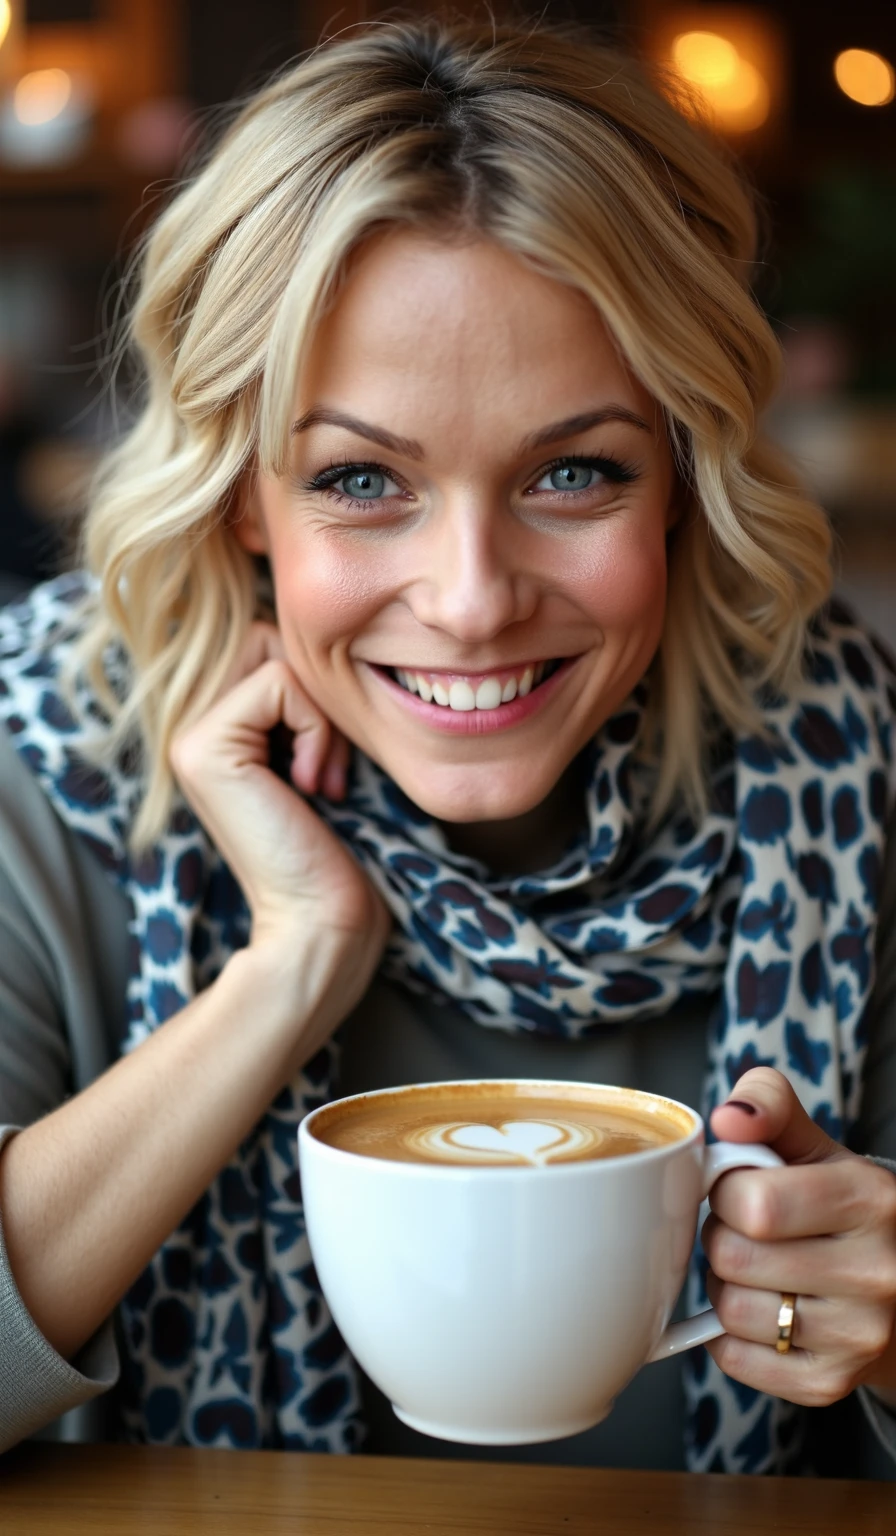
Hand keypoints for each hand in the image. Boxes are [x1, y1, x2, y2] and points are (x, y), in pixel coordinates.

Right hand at [170, 621, 389, 988]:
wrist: (324, 918)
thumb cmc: (341, 844)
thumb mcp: (323, 754)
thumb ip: (305, 701)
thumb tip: (328, 644)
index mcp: (215, 730)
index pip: (270, 649)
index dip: (317, 692)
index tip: (333, 764)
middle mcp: (189, 728)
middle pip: (267, 639)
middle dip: (317, 692)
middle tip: (331, 766)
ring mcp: (188, 737)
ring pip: (273, 652)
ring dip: (319, 712)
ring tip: (323, 778)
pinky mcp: (202, 747)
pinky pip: (279, 685)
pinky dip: (317, 729)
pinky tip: (312, 786)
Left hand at [703, 1067, 895, 1407]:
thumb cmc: (843, 1211)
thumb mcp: (818, 1148)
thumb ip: (770, 1107)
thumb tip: (728, 1118)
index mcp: (871, 1201)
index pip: (755, 1202)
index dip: (726, 1192)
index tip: (740, 1189)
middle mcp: (876, 1273)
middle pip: (734, 1256)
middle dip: (721, 1236)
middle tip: (746, 1232)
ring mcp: (858, 1336)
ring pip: (730, 1310)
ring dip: (724, 1285)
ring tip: (755, 1270)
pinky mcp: (830, 1382)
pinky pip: (735, 1360)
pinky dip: (729, 1335)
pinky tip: (761, 1311)